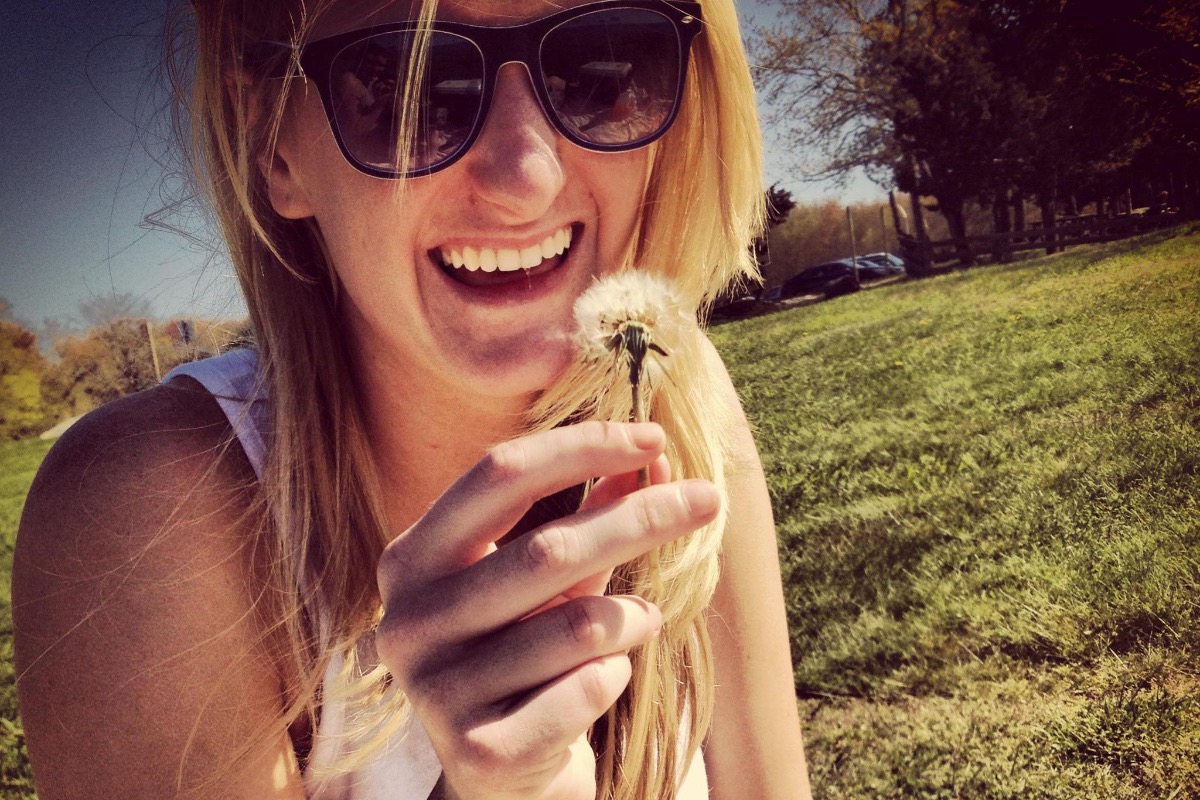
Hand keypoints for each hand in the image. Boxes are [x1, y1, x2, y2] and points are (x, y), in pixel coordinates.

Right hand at [375, 421, 719, 799]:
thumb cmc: (528, 646)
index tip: (653, 436)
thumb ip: (592, 512)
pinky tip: (604, 680)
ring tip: (642, 622)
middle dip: (642, 518)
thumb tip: (655, 455)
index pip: (498, 475)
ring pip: (580, 627)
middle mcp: (409, 620)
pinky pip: (588, 689)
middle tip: (707, 500)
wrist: (501, 771)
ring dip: (633, 619)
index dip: (580, 447)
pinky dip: (616, 674)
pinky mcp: (479, 752)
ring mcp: (435, 691)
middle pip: (548, 548)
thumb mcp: (555, 575)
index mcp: (412, 558)